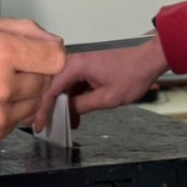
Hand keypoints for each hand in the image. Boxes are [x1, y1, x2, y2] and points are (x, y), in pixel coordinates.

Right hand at [0, 17, 65, 145]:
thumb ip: (23, 30)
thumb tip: (54, 42)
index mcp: (0, 52)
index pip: (56, 58)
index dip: (49, 54)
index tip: (40, 54)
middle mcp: (0, 86)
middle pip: (46, 80)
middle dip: (31, 72)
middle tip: (3, 68)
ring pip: (34, 103)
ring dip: (21, 94)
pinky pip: (16, 121)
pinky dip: (6, 112)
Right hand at [31, 33, 169, 130]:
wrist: (148, 61)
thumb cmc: (132, 75)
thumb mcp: (106, 98)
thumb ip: (82, 106)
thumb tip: (67, 112)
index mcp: (75, 66)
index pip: (50, 90)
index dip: (42, 109)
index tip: (38, 124)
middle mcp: (74, 62)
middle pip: (52, 87)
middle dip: (46, 107)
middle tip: (40, 124)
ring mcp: (80, 65)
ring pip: (63, 88)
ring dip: (61, 106)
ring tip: (59, 124)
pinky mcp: (87, 69)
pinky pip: (73, 85)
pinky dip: (72, 100)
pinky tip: (74, 116)